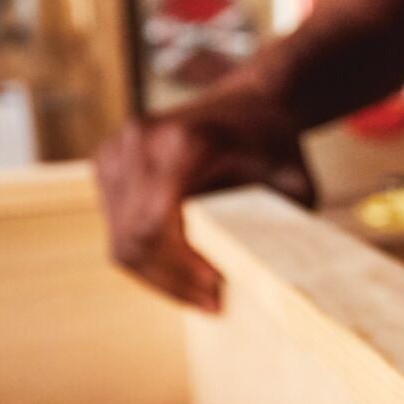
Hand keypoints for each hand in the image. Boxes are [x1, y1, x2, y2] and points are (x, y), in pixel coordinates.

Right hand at [92, 92, 313, 310]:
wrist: (250, 100)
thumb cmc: (274, 142)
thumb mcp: (294, 180)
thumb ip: (283, 225)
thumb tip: (272, 283)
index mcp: (184, 141)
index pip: (158, 221)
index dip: (182, 268)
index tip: (217, 291)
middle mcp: (142, 140)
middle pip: (134, 236)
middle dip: (171, 281)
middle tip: (211, 303)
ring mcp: (118, 148)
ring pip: (120, 238)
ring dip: (156, 275)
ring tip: (196, 293)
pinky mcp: (108, 161)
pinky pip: (115, 226)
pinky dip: (143, 255)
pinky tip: (177, 269)